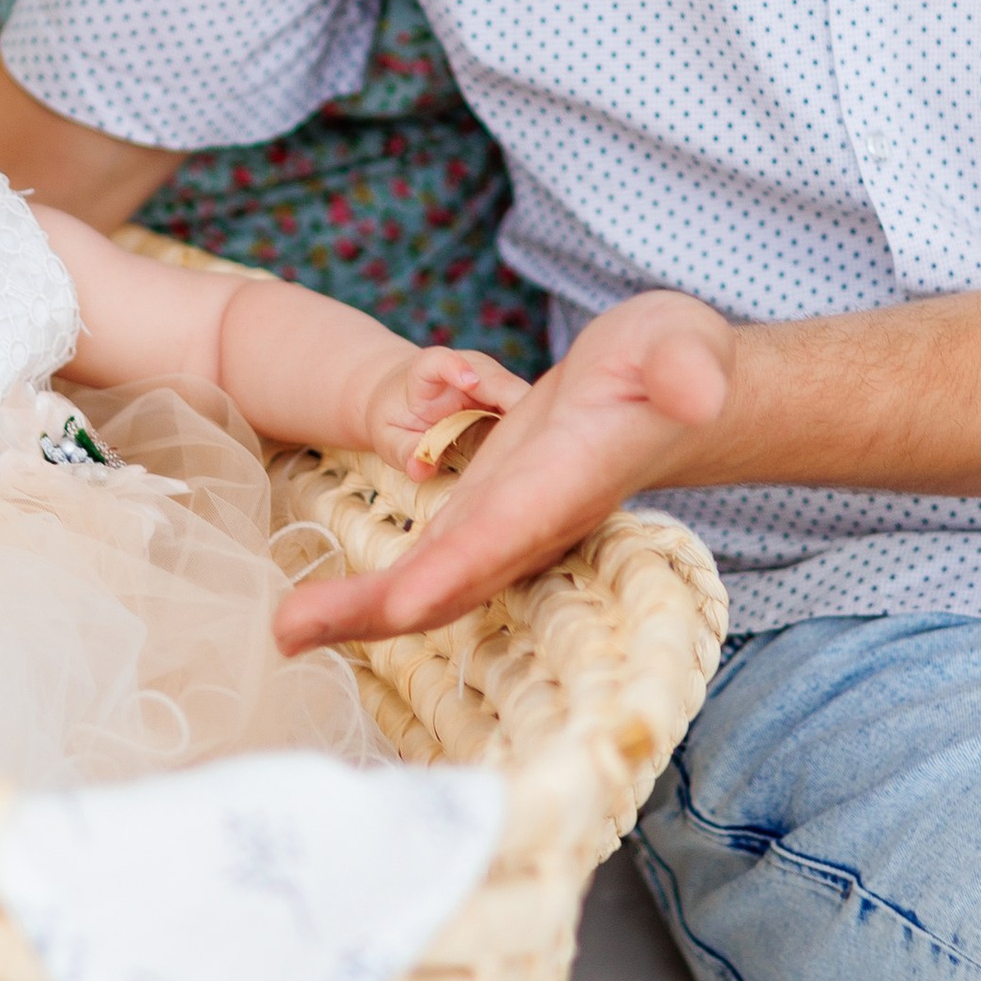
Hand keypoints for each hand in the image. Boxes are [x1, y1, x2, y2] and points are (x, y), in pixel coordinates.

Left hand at [278, 291, 732, 653]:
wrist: (677, 398)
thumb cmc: (677, 366)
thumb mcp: (681, 348)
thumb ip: (686, 370)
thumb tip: (697, 391)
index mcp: (560, 489)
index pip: (499, 540)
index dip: (447, 573)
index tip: (394, 602)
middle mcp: (527, 525)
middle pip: (446, 585)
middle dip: (371, 613)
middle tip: (284, 632)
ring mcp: (504, 526)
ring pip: (427, 585)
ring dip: (359, 611)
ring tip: (283, 629)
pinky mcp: (487, 513)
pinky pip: (425, 568)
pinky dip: (376, 592)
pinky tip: (323, 607)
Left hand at [359, 343, 530, 478]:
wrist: (406, 398)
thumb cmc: (397, 418)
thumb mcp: (389, 437)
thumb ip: (403, 452)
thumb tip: (422, 470)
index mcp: (429, 371)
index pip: (439, 363)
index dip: (455, 368)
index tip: (470, 381)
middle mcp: (471, 369)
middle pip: (501, 384)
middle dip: (519, 411)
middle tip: (532, 453)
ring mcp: (496, 382)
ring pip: (525, 400)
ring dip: (538, 427)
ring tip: (544, 461)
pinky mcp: (511, 398)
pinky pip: (531, 414)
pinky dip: (538, 433)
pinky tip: (544, 459)